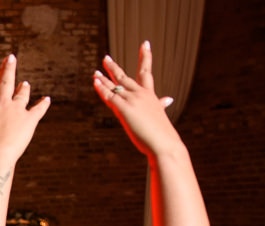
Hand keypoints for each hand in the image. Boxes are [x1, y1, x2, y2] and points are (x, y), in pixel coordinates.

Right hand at [0, 53, 50, 160]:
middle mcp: (2, 104)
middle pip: (5, 82)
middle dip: (8, 68)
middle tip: (11, 57)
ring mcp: (17, 111)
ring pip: (22, 95)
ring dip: (24, 88)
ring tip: (25, 83)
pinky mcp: (29, 120)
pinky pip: (38, 110)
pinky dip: (43, 104)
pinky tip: (46, 100)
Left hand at [93, 41, 180, 157]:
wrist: (164, 142)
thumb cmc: (162, 132)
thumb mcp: (160, 114)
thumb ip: (161, 104)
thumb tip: (169, 99)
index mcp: (150, 95)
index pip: (146, 72)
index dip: (145, 57)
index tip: (145, 44)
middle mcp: (141, 94)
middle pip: (124, 77)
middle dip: (113, 68)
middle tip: (105, 58)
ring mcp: (132, 100)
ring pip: (114, 86)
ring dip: (103, 79)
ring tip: (95, 72)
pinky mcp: (124, 109)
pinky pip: (109, 96)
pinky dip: (101, 89)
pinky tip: (95, 82)